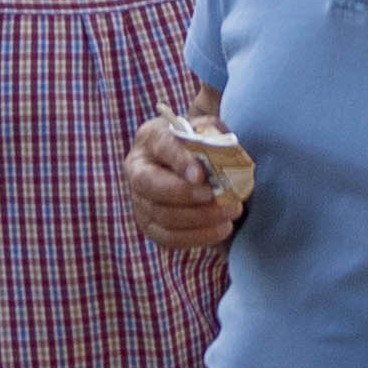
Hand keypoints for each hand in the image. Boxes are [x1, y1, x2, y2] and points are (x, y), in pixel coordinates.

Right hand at [121, 109, 248, 252]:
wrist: (191, 165)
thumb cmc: (200, 144)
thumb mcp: (207, 129)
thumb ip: (213, 135)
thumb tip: (221, 153)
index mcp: (151, 137)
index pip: (163, 145)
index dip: (180, 161)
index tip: (201, 175)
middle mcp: (137, 168)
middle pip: (153, 186)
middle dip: (188, 195)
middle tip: (219, 197)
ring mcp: (139, 200)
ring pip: (163, 216)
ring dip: (200, 218)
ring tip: (229, 213)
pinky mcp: (149, 225)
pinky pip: (169, 238)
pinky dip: (197, 237)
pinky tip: (221, 229)